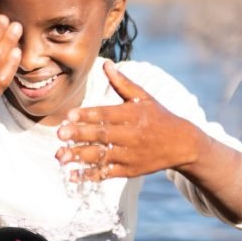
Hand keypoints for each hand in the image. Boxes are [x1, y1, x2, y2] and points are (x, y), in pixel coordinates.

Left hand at [56, 61, 200, 180]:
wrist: (182, 144)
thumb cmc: (159, 117)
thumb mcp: (144, 97)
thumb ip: (123, 83)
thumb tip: (106, 64)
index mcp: (133, 115)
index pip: (107, 115)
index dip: (88, 115)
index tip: (69, 115)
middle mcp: (132, 135)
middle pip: (102, 136)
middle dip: (80, 135)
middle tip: (60, 134)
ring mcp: (130, 155)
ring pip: (102, 156)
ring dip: (79, 157)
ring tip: (60, 156)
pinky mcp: (129, 171)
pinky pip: (107, 174)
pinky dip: (89, 176)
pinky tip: (71, 175)